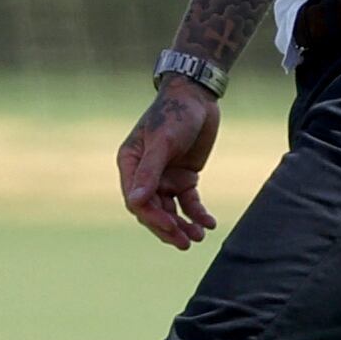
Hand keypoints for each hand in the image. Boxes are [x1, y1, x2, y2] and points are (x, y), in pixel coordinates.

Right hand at [118, 78, 221, 248]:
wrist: (198, 96)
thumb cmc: (175, 113)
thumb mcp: (162, 142)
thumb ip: (149, 173)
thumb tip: (135, 203)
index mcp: (131, 164)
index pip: (136, 200)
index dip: (152, 217)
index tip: (171, 226)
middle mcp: (145, 174)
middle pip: (153, 210)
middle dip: (168, 228)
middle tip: (186, 243)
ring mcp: (165, 177)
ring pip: (171, 210)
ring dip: (183, 225)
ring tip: (199, 237)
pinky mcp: (185, 177)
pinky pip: (189, 202)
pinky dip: (198, 213)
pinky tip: (209, 223)